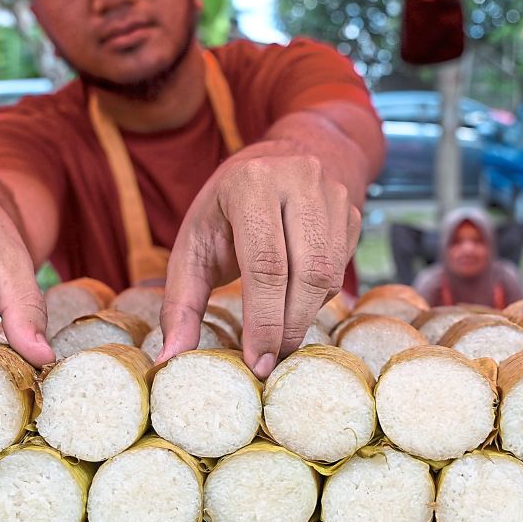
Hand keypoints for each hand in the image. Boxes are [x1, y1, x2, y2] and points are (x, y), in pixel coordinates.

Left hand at [158, 143, 361, 377]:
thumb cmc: (227, 211)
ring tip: (280, 336)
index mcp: (251, 182)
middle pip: (307, 271)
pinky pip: (341, 270)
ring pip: (329, 274)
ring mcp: (333, 195)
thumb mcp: (194, 245)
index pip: (266, 263)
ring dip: (305, 315)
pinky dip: (318, 298)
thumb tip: (169, 358)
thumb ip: (180, 302)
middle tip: (271, 359)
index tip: (256, 360)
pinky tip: (294, 302)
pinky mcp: (353, 213)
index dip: (264, 319)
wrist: (279, 161)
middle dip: (288, 325)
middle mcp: (298, 180)